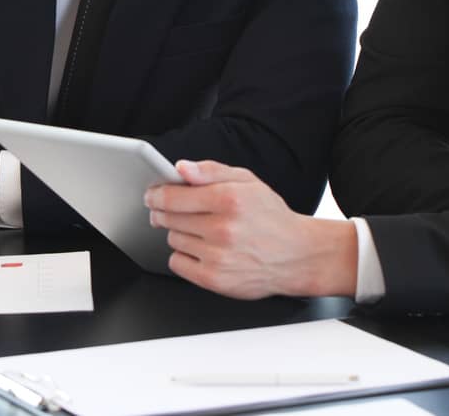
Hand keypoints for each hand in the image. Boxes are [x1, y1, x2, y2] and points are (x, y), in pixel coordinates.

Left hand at [143, 160, 355, 299]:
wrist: (296, 255)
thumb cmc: (270, 217)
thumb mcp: (247, 181)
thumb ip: (211, 170)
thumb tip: (180, 168)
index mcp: (229, 199)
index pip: (173, 196)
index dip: (156, 194)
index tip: (152, 195)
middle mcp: (223, 229)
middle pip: (168, 218)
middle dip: (165, 212)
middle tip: (175, 211)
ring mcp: (218, 256)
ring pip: (172, 239)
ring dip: (180, 233)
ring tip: (203, 232)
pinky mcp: (215, 280)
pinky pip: (177, 263)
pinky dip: (184, 256)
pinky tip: (202, 250)